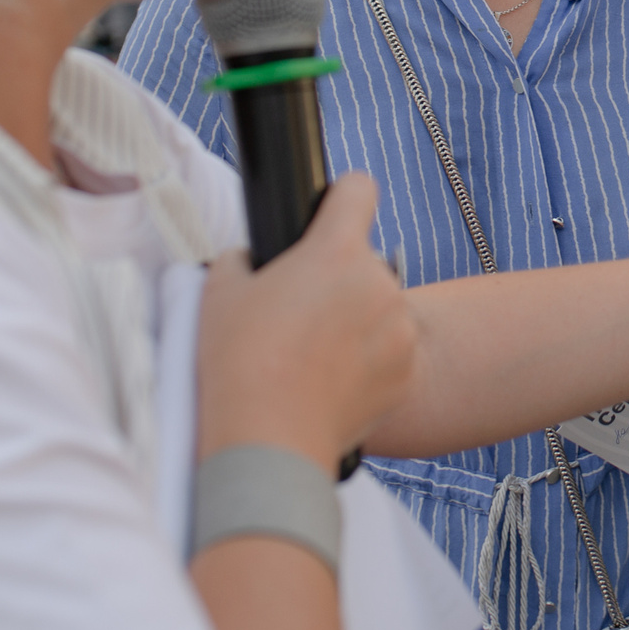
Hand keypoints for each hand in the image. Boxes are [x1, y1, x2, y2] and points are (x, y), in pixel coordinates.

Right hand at [195, 173, 415, 464]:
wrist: (270, 440)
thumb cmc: (240, 363)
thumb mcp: (220, 292)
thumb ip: (244, 260)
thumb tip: (253, 262)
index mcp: (337, 251)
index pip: (358, 190)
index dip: (343, 194)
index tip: (333, 206)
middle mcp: (380, 283)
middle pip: (363, 262)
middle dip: (338, 280)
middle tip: (299, 317)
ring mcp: (400, 329)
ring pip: (379, 308)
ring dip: (357, 321)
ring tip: (313, 357)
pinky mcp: (408, 372)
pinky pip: (390, 352)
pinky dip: (369, 362)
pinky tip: (332, 382)